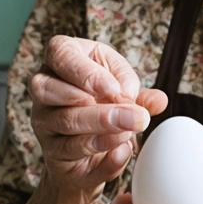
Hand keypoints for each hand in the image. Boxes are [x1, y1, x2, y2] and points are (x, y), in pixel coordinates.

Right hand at [29, 35, 166, 194]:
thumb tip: (158, 101)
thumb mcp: (123, 91)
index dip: (84, 70)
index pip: (60, 52)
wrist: (89, 150)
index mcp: (62, 60)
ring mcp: (44, 121)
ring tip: (130, 130)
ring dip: (103, 127)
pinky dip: (102, 150)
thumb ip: (139, 93)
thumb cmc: (101, 103)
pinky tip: (121, 150)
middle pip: (55, 90)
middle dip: (99, 105)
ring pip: (65, 121)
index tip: (113, 89)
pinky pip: (72, 151)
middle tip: (134, 116)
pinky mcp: (52, 152)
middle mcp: (45, 88)